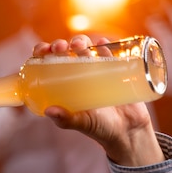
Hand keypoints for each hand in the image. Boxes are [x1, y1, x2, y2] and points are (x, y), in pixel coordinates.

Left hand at [33, 35, 164, 166]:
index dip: (42, 53)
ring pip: (84, 49)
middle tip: (60, 48)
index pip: (46, 63)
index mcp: (62, 85)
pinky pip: (108, 52)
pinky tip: (102, 41)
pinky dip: (104, 44)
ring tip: (79, 46)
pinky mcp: (115, 69)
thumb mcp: (82, 123)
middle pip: (64, 52)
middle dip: (59, 45)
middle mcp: (76, 75)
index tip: (44, 51)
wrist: (129, 131)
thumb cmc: (100, 128)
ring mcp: (95, 71)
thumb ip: (66, 120)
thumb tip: (49, 111)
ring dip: (79, 41)